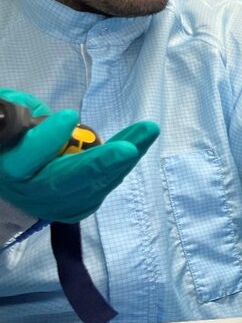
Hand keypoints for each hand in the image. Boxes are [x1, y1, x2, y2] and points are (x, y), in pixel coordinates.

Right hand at [0, 89, 158, 222]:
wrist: (15, 180)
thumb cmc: (14, 141)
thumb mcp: (9, 120)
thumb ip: (20, 116)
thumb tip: (47, 117)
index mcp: (7, 167)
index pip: (25, 159)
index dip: (47, 139)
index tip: (71, 115)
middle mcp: (31, 192)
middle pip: (66, 181)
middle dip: (100, 164)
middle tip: (127, 149)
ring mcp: (56, 204)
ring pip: (94, 184)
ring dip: (123, 158)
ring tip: (147, 131)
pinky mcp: (78, 207)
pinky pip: (104, 186)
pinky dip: (123, 165)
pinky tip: (140, 142)